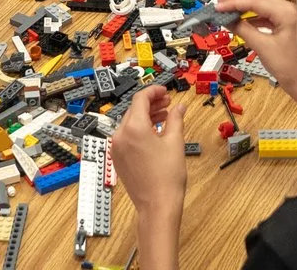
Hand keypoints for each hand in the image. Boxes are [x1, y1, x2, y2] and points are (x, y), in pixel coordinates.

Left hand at [111, 84, 187, 214]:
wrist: (157, 205)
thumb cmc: (167, 176)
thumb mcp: (175, 142)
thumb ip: (175, 119)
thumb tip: (179, 106)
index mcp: (133, 128)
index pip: (140, 99)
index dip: (154, 91)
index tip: (165, 91)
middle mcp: (120, 136)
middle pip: (134, 110)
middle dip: (151, 105)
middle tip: (168, 103)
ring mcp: (117, 148)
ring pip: (130, 124)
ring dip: (146, 117)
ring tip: (164, 117)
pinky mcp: (118, 159)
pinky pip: (127, 137)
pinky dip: (139, 131)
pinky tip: (154, 133)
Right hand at [213, 0, 296, 97]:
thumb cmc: (291, 69)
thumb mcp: (263, 48)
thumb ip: (244, 31)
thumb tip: (228, 20)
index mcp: (288, 13)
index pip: (256, 1)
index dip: (235, 3)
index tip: (219, 7)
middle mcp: (291, 10)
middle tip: (221, 3)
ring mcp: (291, 16)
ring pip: (264, 4)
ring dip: (246, 6)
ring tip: (228, 10)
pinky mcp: (288, 24)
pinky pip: (268, 15)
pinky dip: (254, 16)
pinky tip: (242, 20)